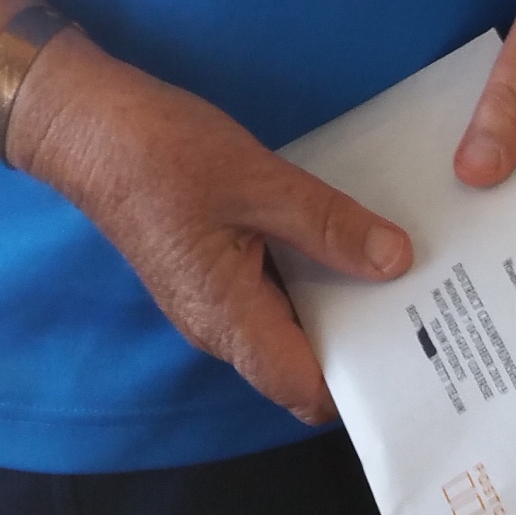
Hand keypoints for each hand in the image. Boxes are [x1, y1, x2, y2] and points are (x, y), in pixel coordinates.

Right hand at [9, 36, 411, 426]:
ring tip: (403, 266)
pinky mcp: (210, 266)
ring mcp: (212, 296)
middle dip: (361, 337)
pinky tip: (348, 235)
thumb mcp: (259, 181)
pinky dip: (312, 271)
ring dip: (339, 299)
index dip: (362, 383)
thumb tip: (397, 262)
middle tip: (427, 299)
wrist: (88, 124)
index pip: (306, 389)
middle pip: (302, 361)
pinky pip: (273, 288)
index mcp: (227, 320)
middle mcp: (218, 325)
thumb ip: (328, 225)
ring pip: (289, 321)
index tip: (418, 351)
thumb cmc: (165, 154)